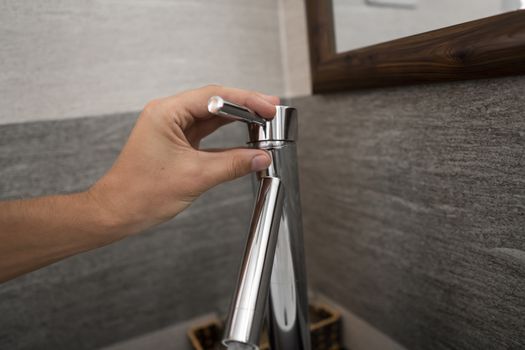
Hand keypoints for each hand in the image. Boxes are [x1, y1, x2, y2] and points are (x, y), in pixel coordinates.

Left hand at [88, 85, 278, 235]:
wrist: (118, 212)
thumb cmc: (140, 193)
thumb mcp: (195, 177)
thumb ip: (233, 164)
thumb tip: (260, 157)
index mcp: (166, 113)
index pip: (214, 97)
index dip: (246, 100)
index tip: (267, 107)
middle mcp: (167, 115)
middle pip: (215, 102)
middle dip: (245, 107)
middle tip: (270, 111)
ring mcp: (172, 128)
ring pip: (212, 117)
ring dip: (238, 119)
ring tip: (263, 122)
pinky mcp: (177, 142)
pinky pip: (207, 132)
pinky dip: (227, 134)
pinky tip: (244, 137)